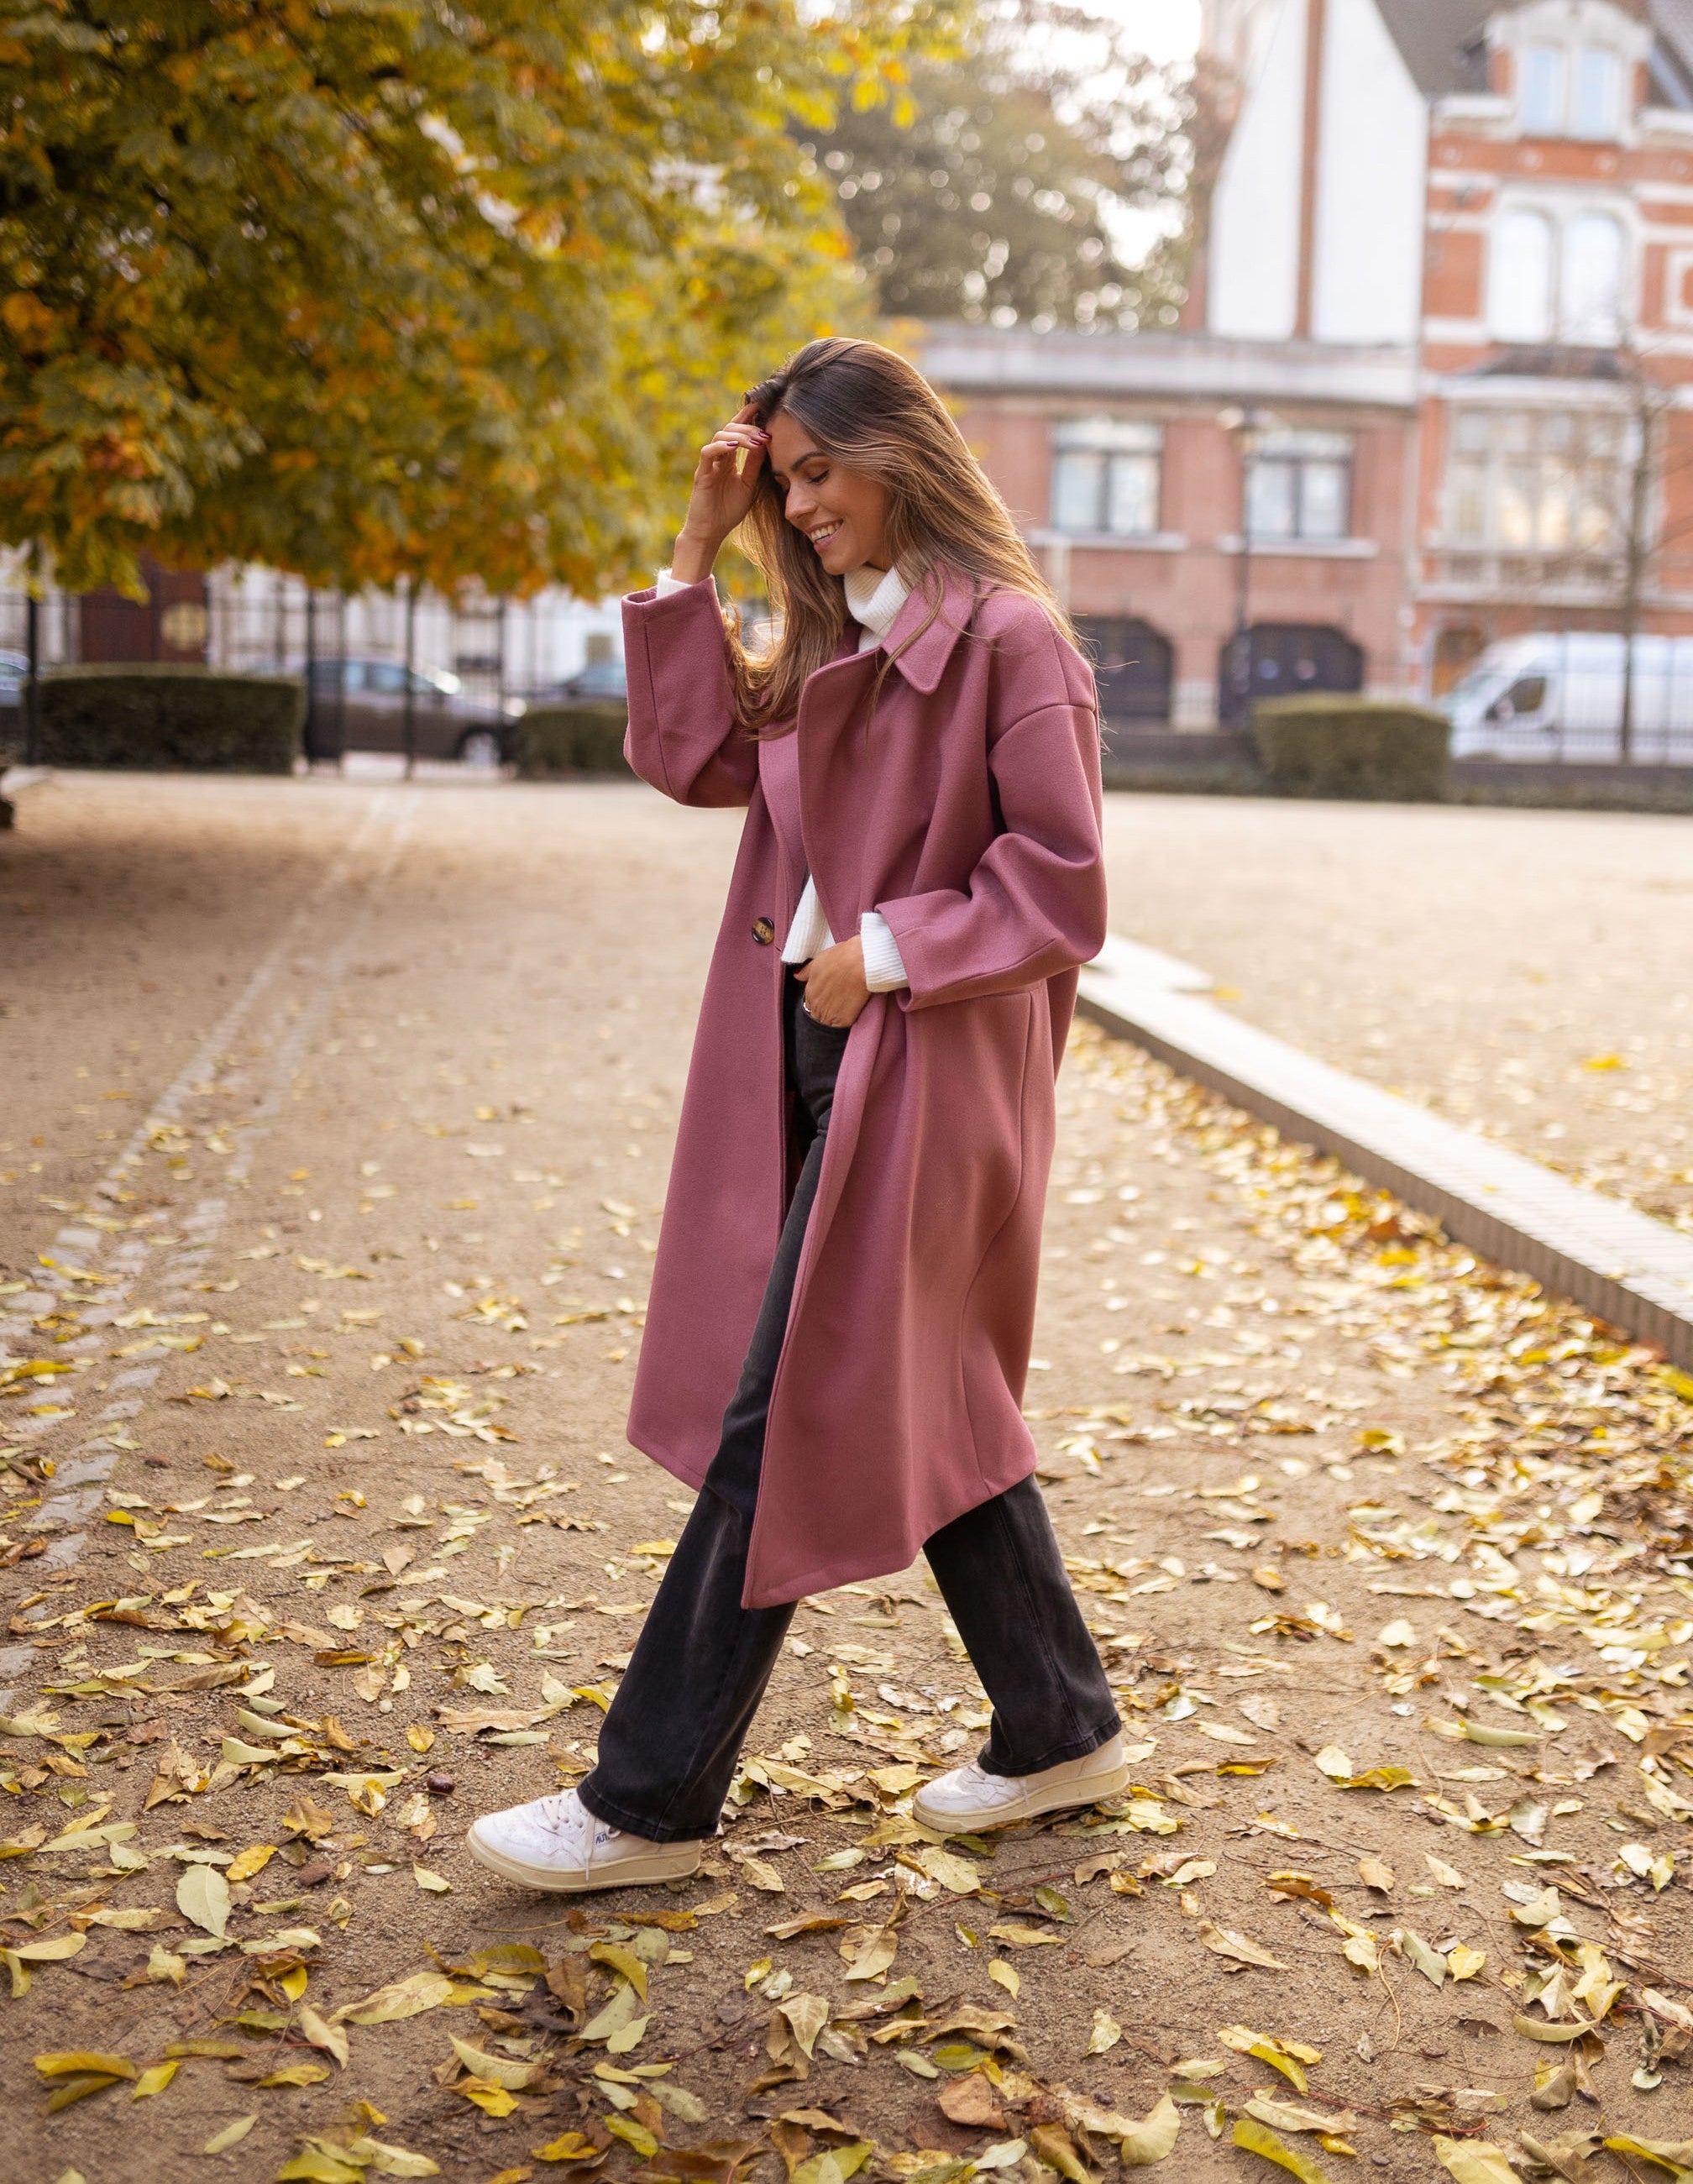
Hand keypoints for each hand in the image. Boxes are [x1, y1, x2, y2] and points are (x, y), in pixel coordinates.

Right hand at [672, 404, 770, 581]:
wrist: (710, 533)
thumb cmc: (727, 511)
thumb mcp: (748, 484)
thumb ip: (754, 464)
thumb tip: (765, 442)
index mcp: (728, 459)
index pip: (737, 431)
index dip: (748, 416)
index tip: (765, 406)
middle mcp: (717, 457)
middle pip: (729, 428)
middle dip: (749, 426)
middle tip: (766, 432)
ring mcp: (708, 464)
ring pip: (720, 437)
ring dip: (739, 435)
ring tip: (756, 441)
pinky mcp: (701, 474)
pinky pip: (708, 453)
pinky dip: (721, 447)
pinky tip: (735, 447)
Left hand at [795, 936, 869, 1027]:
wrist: (859, 962)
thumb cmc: (841, 957)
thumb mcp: (819, 960)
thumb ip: (806, 971)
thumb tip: (796, 976)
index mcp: (810, 991)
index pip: (809, 1004)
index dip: (818, 1002)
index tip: (827, 998)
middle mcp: (817, 1005)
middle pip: (817, 1016)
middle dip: (823, 1012)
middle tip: (836, 1005)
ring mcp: (829, 1014)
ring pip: (826, 1023)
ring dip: (831, 1020)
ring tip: (842, 1011)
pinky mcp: (843, 1020)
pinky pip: (839, 1028)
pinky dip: (841, 1024)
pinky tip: (848, 1016)